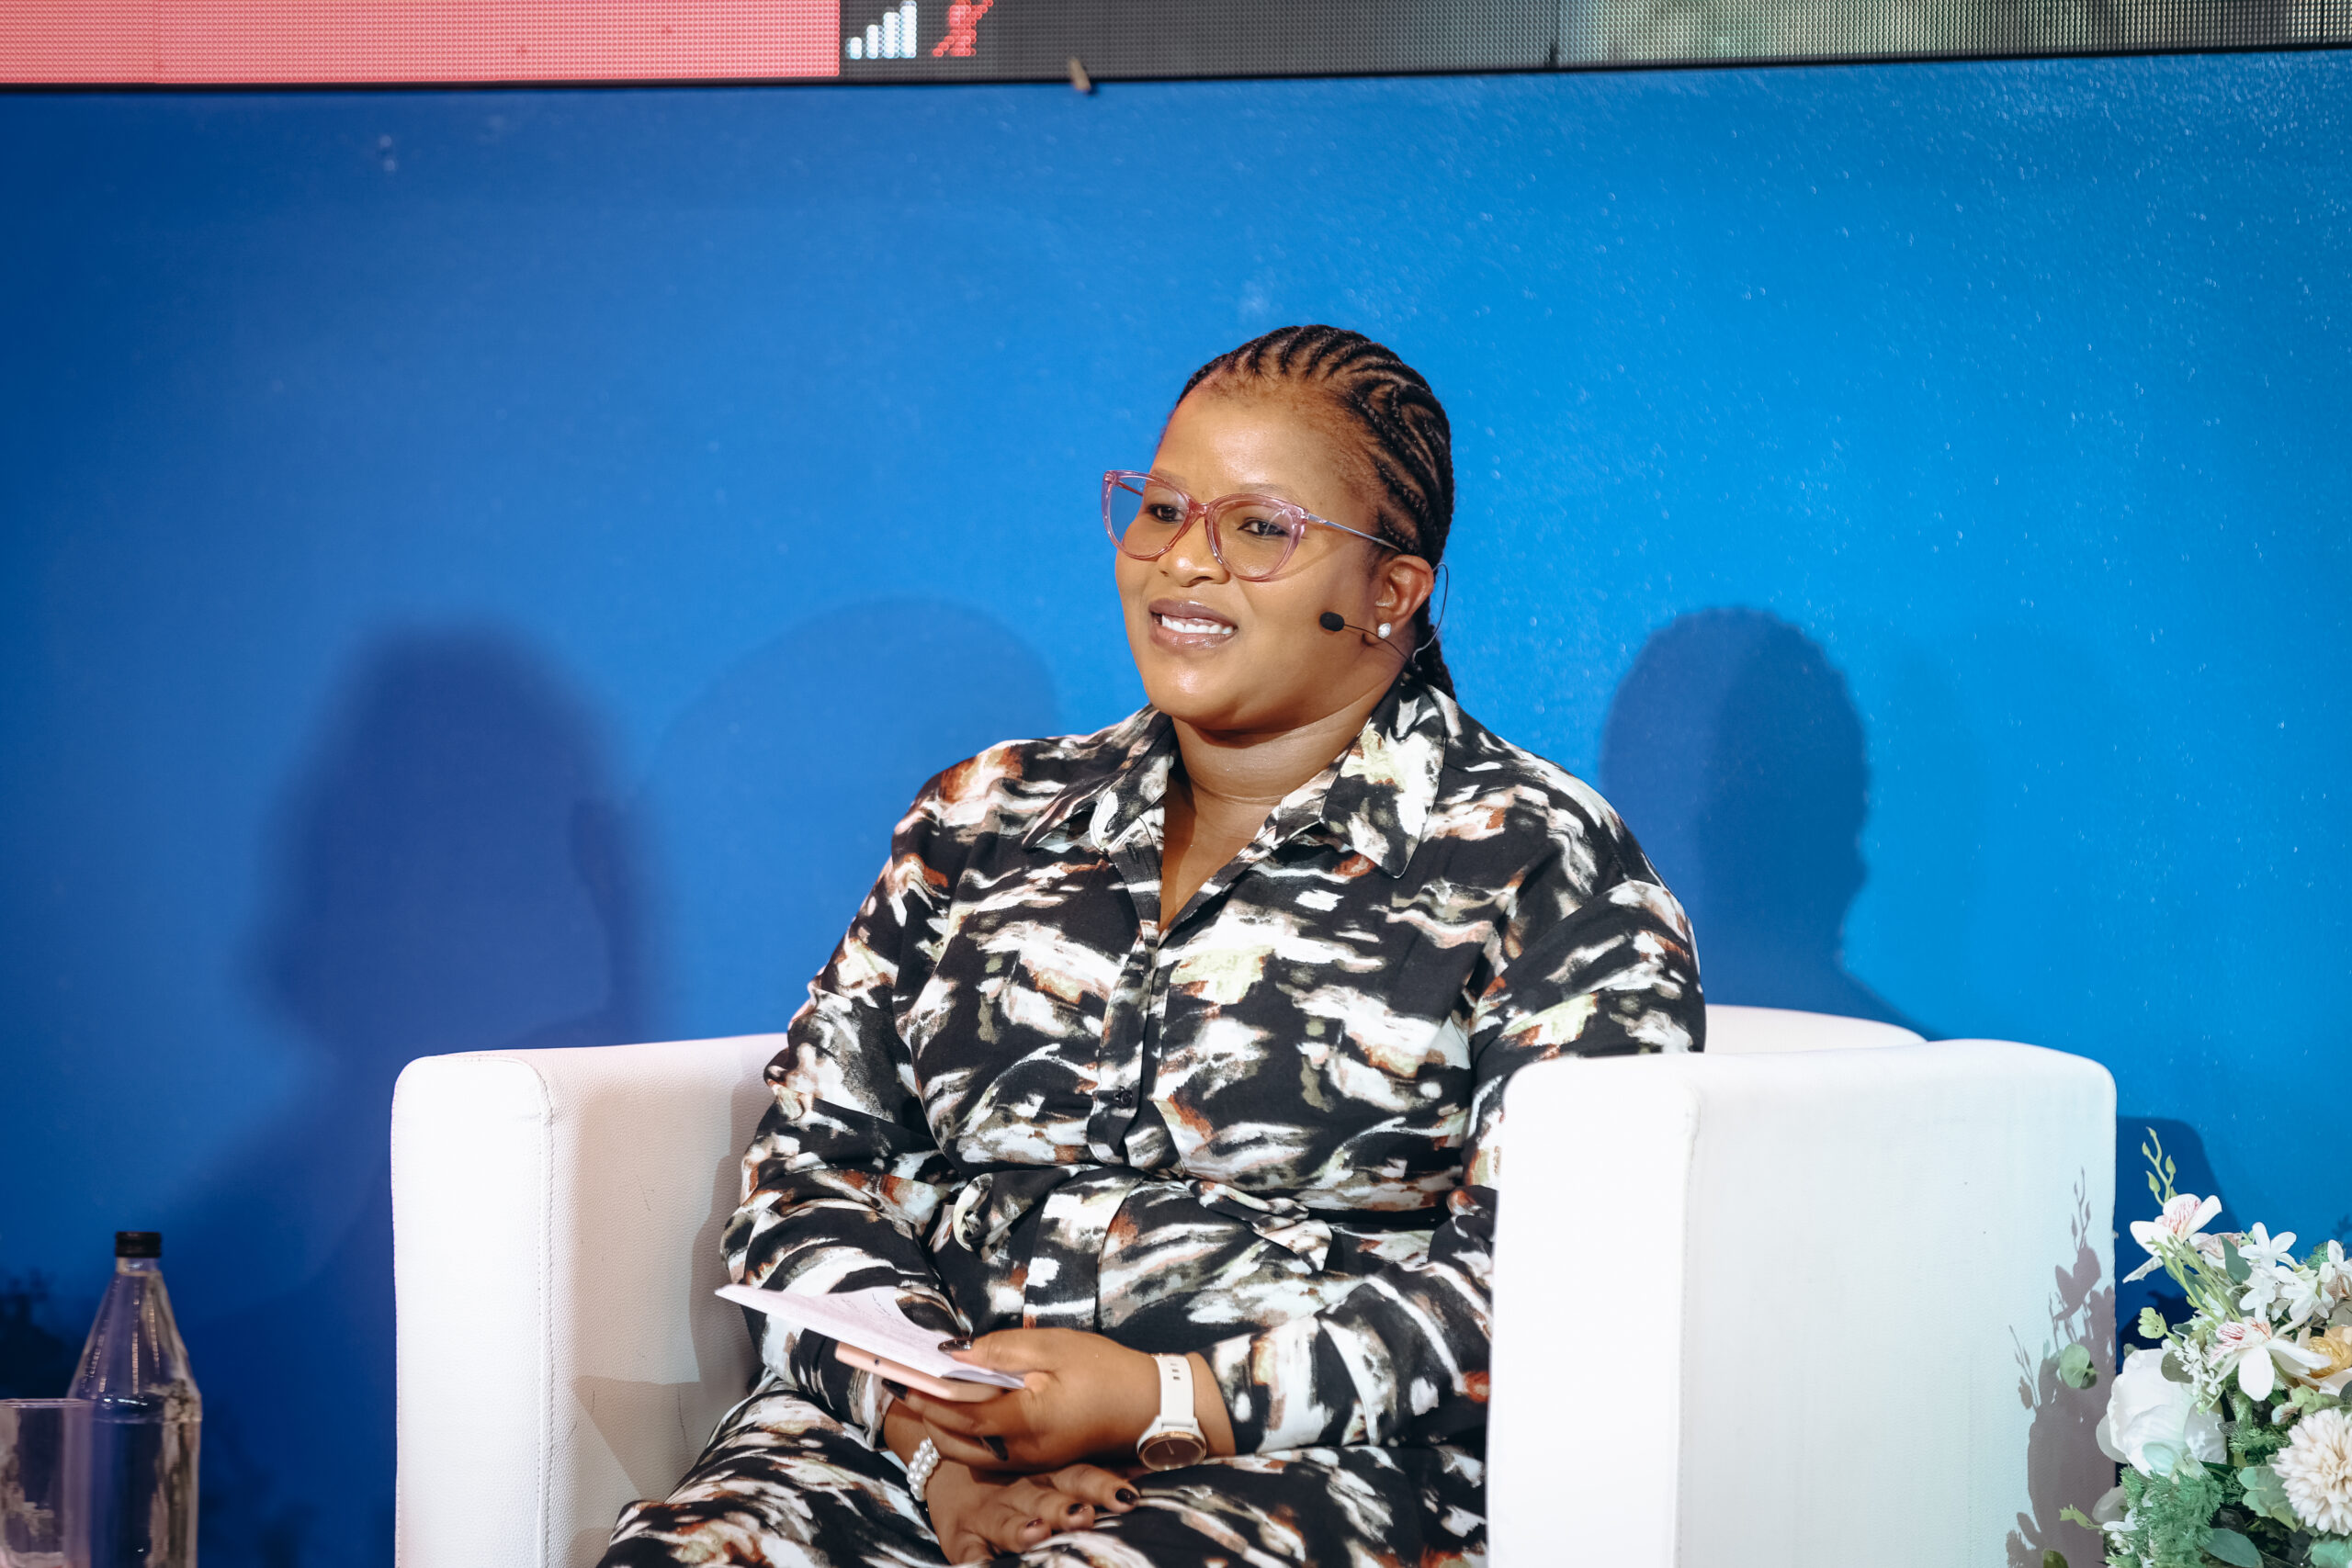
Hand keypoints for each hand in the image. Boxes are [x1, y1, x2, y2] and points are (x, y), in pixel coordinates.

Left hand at [900, 1329, 1232, 1471]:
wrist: (1149, 1406)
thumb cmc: (1105, 1370)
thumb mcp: (1053, 1347)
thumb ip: (1000, 1350)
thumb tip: (953, 1351)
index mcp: (1024, 1420)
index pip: (958, 1410)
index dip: (924, 1393)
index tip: (896, 1372)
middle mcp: (1020, 1450)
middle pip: (954, 1438)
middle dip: (924, 1412)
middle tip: (901, 1383)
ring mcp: (1029, 1460)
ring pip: (968, 1450)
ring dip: (942, 1425)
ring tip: (924, 1394)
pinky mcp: (1036, 1459)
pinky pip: (988, 1452)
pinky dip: (966, 1432)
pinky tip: (962, 1408)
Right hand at [925, 1460, 1138, 1563]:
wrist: (948, 1466)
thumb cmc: (1017, 1476)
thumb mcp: (1052, 1470)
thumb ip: (1093, 1475)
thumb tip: (1148, 1469)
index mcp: (1049, 1474)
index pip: (1079, 1475)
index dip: (1102, 1484)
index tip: (1127, 1496)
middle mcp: (1019, 1490)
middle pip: (1044, 1497)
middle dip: (1064, 1507)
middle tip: (1084, 1516)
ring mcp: (987, 1513)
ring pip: (1005, 1520)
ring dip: (1021, 1528)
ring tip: (1037, 1533)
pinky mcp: (959, 1536)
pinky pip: (967, 1552)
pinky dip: (975, 1562)